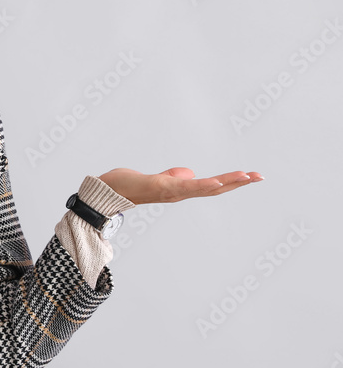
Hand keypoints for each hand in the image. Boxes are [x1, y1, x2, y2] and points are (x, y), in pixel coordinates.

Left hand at [97, 167, 262, 204]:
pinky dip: (204, 185)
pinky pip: (187, 188)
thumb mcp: (157, 178)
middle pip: (215, 189)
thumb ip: (174, 176)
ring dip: (227, 182)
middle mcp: (180, 194)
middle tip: (260, 176)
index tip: (251, 175)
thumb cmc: (130, 185)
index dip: (232, 182)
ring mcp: (172, 192)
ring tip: (246, 176)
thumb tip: (189, 174)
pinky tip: (218, 181)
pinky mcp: (162, 187)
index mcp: (181, 191)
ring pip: (205, 188)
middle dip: (238, 183)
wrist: (108, 191)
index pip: (212, 186)